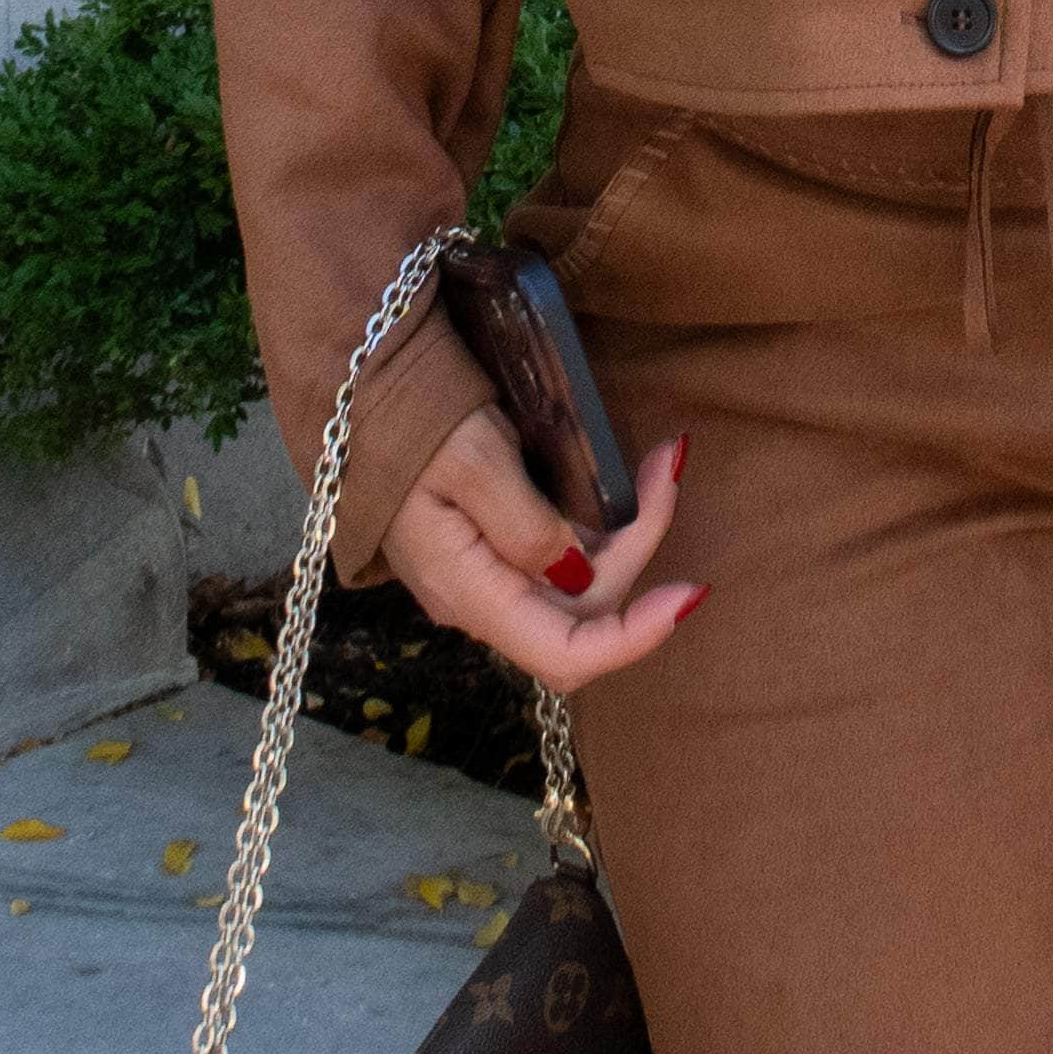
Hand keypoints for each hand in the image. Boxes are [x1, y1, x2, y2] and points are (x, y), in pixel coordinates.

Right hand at [380, 406, 703, 690]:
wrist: (362, 399)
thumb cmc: (412, 425)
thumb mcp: (473, 461)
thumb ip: (527, 524)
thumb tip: (578, 576)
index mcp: (470, 592)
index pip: (564, 655)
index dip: (634, 638)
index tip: (690, 591)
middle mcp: (482, 601)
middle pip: (584, 616)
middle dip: (640, 550)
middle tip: (667, 464)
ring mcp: (489, 580)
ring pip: (580, 588)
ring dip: (630, 533)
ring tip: (659, 461)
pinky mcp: (496, 551)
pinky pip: (564, 562)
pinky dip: (604, 528)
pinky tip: (626, 482)